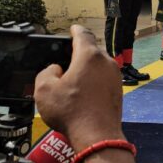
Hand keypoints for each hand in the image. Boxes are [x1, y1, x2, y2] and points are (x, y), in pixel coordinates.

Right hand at [34, 25, 124, 150]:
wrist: (97, 134)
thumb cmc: (72, 111)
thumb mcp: (44, 89)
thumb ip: (46, 72)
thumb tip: (57, 70)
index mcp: (89, 56)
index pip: (83, 35)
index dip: (75, 30)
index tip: (73, 28)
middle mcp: (106, 62)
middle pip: (92, 50)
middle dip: (79, 53)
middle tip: (66, 60)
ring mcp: (115, 76)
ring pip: (98, 65)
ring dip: (86, 68)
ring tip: (72, 80)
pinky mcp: (118, 89)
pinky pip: (104, 78)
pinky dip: (94, 80)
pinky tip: (83, 92)